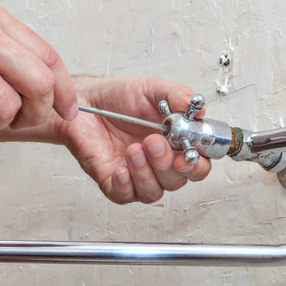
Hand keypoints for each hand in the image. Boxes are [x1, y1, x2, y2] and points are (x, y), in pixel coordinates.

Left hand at [54, 77, 210, 203]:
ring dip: (145, 172)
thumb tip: (199, 109)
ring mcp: (138, 175)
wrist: (86, 102)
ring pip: (154, 191)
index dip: (198, 164)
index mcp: (176, 143)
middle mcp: (160, 163)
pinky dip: (125, 185)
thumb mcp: (153, 89)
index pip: (199, 163)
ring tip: (133, 149)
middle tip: (153, 142)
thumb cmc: (119, 98)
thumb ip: (177, 96)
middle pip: (178, 180)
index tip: (188, 153)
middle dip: (167, 165)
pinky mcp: (114, 183)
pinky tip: (121, 169)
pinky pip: (125, 195)